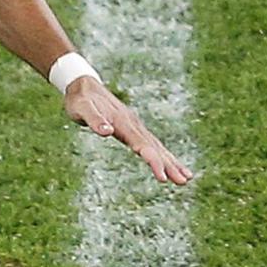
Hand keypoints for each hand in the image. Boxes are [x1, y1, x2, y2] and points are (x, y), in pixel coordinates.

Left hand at [65, 76, 192, 184]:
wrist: (84, 85)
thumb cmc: (80, 100)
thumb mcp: (81, 109)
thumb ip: (94, 120)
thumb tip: (107, 132)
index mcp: (123, 122)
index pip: (141, 144)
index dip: (153, 160)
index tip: (162, 176)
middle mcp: (134, 125)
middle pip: (155, 147)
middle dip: (169, 165)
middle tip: (183, 181)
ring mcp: (135, 126)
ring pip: (157, 146)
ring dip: (171, 162)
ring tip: (186, 178)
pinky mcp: (133, 129)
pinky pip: (152, 144)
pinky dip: (163, 155)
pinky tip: (171, 165)